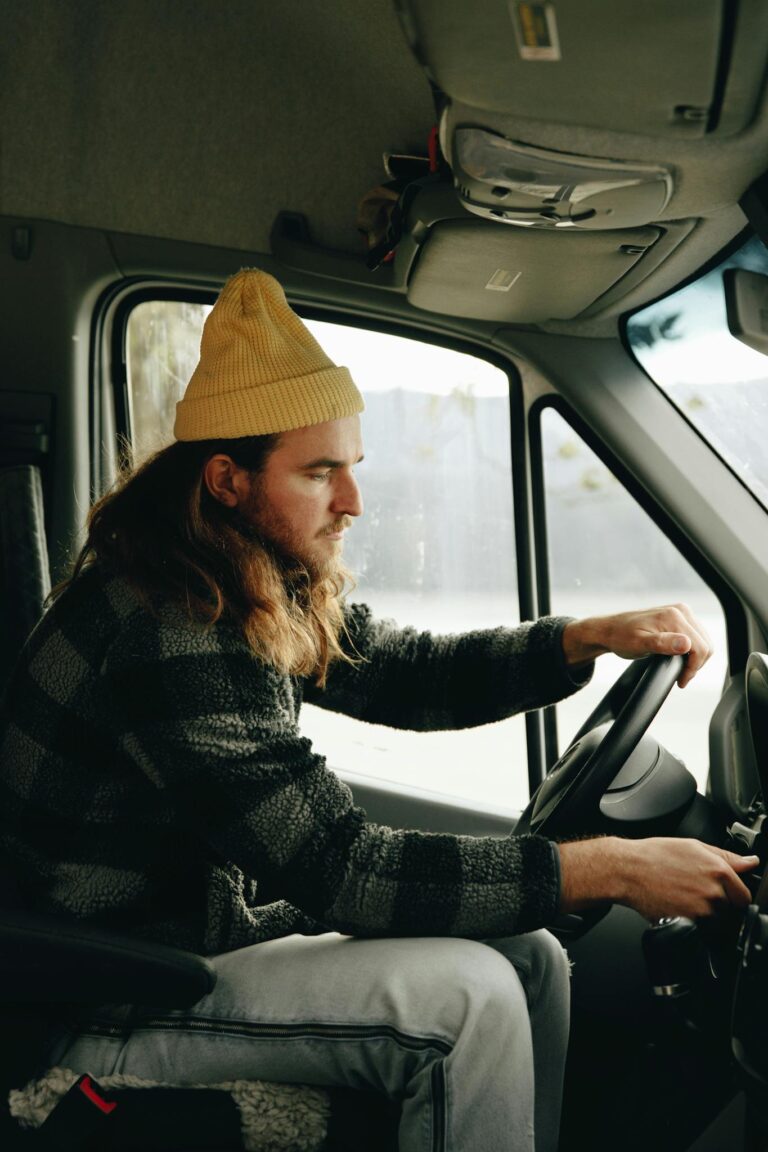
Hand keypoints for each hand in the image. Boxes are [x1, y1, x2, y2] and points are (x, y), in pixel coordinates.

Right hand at [558, 836, 758, 921]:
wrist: (627, 870)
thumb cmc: (655, 855)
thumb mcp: (693, 846)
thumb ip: (726, 856)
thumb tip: (750, 862)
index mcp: (718, 871)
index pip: (745, 897)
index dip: (736, 897)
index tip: (727, 896)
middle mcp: (713, 893)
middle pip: (731, 912)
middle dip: (720, 906)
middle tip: (698, 894)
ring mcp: (700, 911)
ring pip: (716, 923)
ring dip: (707, 917)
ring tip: (686, 900)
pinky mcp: (686, 924)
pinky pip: (700, 931)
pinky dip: (693, 924)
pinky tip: (679, 909)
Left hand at [562, 603, 712, 687]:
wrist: (610, 629)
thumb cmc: (621, 637)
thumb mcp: (639, 644)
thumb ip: (663, 644)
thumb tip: (686, 644)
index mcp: (674, 616)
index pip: (700, 647)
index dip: (693, 668)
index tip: (681, 681)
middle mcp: (681, 611)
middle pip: (705, 644)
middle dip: (696, 665)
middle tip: (681, 678)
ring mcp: (681, 612)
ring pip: (703, 641)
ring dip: (696, 659)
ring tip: (680, 671)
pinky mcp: (680, 617)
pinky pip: (696, 636)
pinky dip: (693, 651)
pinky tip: (680, 659)